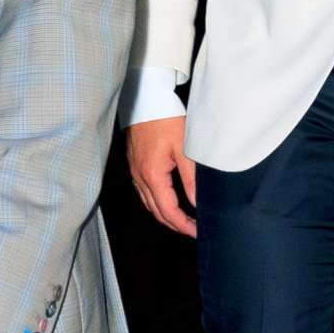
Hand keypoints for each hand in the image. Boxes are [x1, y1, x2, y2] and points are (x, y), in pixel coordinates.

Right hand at [127, 115, 197, 235]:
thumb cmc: (167, 121)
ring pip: (149, 204)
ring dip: (166, 215)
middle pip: (157, 212)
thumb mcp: (184, 150)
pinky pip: (144, 193)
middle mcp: (140, 178)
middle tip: (194, 230)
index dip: (184, 225)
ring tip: (184, 220)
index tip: (198, 232)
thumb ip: (191, 179)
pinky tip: (168, 202)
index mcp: (152, 176)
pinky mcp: (135, 165)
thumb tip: (197, 204)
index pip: (169, 211)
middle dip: (175, 225)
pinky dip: (157, 203)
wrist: (147, 101)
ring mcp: (135, 172)